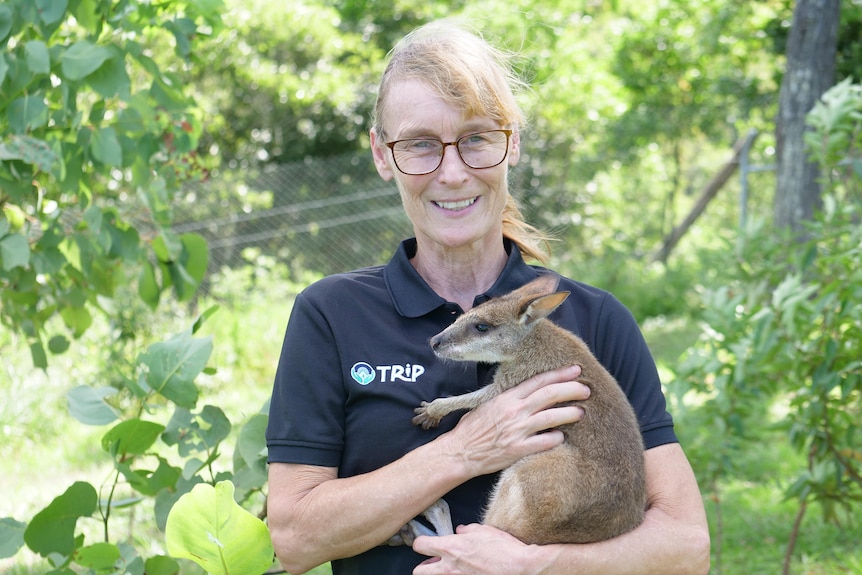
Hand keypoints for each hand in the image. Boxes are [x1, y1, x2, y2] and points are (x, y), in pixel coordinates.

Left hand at [412, 523, 536, 574]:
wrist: (520, 568)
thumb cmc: (504, 549)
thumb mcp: (484, 531)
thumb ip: (468, 531)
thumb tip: (461, 531)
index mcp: (450, 547)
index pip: (420, 545)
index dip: (422, 543)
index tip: (427, 543)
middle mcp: (448, 567)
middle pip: (419, 570)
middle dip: (424, 565)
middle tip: (434, 561)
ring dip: (438, 574)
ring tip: (450, 569)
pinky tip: (465, 574)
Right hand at [444, 365, 588, 476]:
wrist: (460, 452)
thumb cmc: (472, 428)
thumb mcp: (488, 405)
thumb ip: (509, 398)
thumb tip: (527, 393)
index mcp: (507, 397)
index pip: (539, 381)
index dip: (560, 374)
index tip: (575, 370)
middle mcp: (515, 411)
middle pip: (550, 395)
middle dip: (572, 390)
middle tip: (586, 390)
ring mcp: (518, 430)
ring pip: (553, 417)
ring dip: (571, 413)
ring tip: (581, 412)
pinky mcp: (519, 449)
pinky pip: (546, 442)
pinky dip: (557, 438)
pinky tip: (561, 437)